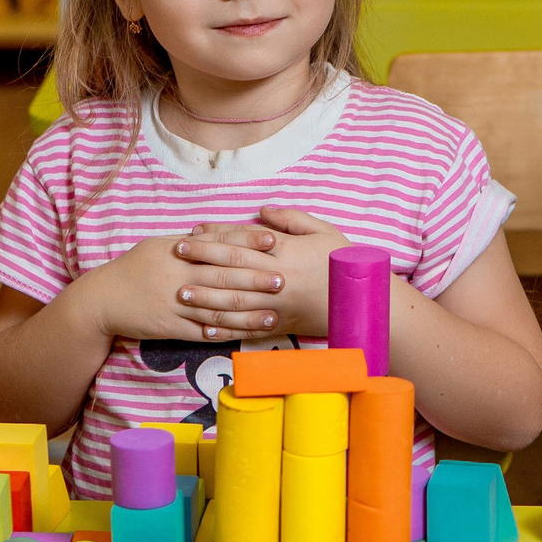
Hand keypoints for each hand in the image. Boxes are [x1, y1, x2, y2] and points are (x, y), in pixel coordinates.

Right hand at [74, 234, 278, 345]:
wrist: (101, 299)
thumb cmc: (134, 269)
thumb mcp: (158, 247)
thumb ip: (190, 243)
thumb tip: (219, 233)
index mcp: (177, 251)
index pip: (218, 243)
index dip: (246, 241)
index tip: (272, 241)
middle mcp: (177, 274)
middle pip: (222, 275)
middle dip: (255, 278)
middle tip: (282, 280)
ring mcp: (173, 302)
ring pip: (216, 308)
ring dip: (247, 313)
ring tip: (272, 316)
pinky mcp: (169, 326)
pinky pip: (200, 331)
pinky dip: (223, 333)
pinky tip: (245, 335)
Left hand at [176, 208, 352, 338]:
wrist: (364, 304)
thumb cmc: (344, 264)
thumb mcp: (324, 232)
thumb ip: (292, 219)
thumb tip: (261, 211)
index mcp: (287, 252)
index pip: (243, 240)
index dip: (215, 235)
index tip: (193, 232)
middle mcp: (278, 278)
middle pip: (232, 267)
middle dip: (201, 260)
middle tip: (176, 254)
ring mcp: (277, 305)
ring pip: (234, 301)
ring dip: (205, 297)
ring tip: (181, 292)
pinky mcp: (280, 326)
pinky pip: (247, 329)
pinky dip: (225, 329)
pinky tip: (204, 328)